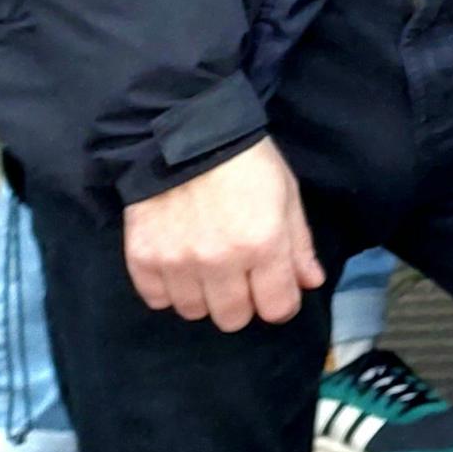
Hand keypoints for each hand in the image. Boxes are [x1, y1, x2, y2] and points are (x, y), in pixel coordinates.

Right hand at [120, 138, 320, 331]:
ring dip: (204, 295)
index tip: (276, 289)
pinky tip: (178, 264)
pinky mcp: (142, 257)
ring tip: (206, 266)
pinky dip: (168, 288)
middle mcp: (218, 261)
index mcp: (262, 244)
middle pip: (233, 318)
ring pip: (194, 312)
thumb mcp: (287, 195)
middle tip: (240, 275)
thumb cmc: (247, 162)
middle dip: (242, 301)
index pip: (276, 309)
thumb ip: (299, 245)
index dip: (281, 302)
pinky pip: (156, 299)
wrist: (186, 133)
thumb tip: (310, 283)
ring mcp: (176, 262)